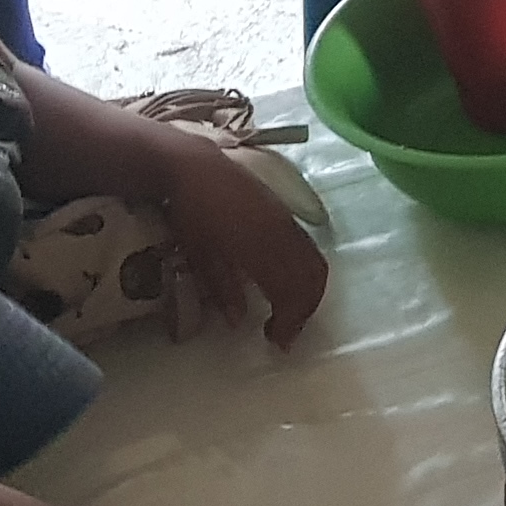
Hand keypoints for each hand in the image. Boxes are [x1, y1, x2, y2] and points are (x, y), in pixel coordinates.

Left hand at [163, 146, 329, 347]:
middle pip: (310, 280)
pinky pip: (306, 247)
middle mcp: (282, 235)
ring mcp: (286, 221)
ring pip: (314, 263)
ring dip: (307, 293)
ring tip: (289, 310)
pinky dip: (304, 272)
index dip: (289, 322)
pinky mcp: (284, 212)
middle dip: (303, 311)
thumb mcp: (200, 255)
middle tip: (284, 332)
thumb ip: (222, 288)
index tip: (277, 342)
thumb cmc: (191, 212)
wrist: (194, 163)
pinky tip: (286, 282)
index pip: (290, 294)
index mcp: (262, 250)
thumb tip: (238, 320)